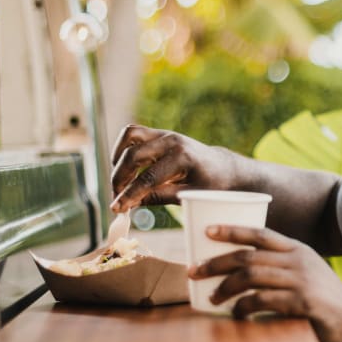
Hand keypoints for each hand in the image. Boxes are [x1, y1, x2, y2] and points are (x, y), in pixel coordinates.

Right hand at [110, 125, 238, 210]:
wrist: (224, 167)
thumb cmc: (212, 185)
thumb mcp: (189, 195)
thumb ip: (160, 197)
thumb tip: (130, 204)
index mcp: (182, 157)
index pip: (148, 178)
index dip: (129, 194)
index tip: (116, 208)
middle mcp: (171, 141)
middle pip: (132, 155)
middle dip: (120, 179)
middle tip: (117, 199)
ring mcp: (164, 133)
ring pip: (128, 136)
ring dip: (118, 160)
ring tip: (119, 183)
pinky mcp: (159, 133)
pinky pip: (132, 134)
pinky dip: (122, 149)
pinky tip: (124, 169)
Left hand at [189, 225, 341, 341]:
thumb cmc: (323, 300)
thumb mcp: (307, 272)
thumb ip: (282, 265)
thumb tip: (243, 267)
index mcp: (297, 249)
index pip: (260, 233)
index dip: (232, 230)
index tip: (207, 231)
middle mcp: (298, 260)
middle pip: (248, 255)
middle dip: (216, 262)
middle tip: (194, 271)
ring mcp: (300, 280)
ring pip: (250, 276)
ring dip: (225, 287)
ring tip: (211, 297)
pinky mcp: (301, 302)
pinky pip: (262, 301)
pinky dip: (243, 307)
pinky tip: (235, 313)